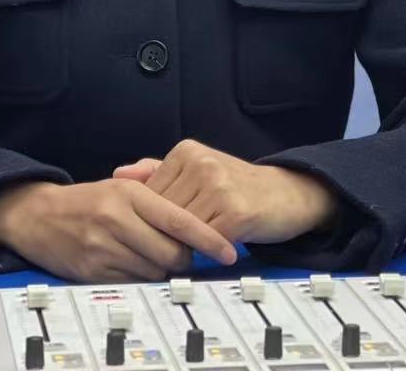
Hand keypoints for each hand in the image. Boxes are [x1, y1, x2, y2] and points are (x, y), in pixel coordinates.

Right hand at [0, 178, 237, 281]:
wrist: (37, 215)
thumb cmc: (88, 200)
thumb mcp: (122, 187)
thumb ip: (158, 199)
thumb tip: (194, 222)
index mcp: (130, 195)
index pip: (180, 220)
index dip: (208, 238)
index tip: (228, 251)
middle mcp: (118, 220)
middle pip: (171, 252)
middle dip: (183, 258)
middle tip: (182, 254)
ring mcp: (104, 247)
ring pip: (154, 270)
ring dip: (161, 269)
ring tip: (152, 256)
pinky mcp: (92, 271)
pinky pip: (132, 283)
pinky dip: (140, 279)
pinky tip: (134, 266)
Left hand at [114, 139, 339, 244]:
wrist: (287, 195)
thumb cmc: (237, 187)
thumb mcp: (197, 170)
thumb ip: (157, 171)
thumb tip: (118, 174)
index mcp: (187, 151)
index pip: (149, 193)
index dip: (149, 219)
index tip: (153, 232)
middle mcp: (201, 163)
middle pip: (161, 212)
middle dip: (161, 234)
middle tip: (163, 250)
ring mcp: (218, 186)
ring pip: (179, 229)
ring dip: (180, 246)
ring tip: (184, 254)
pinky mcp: (234, 212)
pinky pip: (203, 241)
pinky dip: (201, 252)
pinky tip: (206, 253)